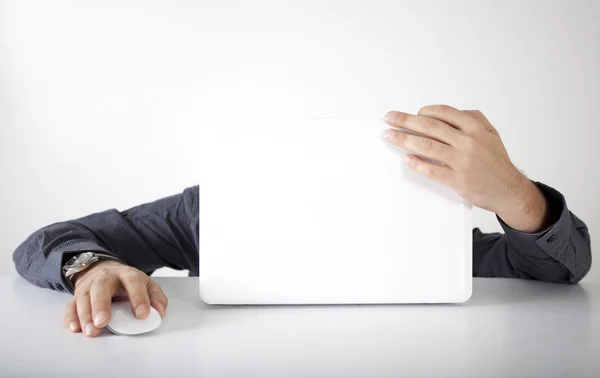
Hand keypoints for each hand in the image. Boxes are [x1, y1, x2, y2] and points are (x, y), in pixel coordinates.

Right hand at [65, 260, 167, 336]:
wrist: (104, 269)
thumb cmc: (127, 282)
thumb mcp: (146, 285)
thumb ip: (156, 298)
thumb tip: (158, 313)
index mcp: (127, 274)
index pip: (133, 282)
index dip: (138, 298)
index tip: (142, 315)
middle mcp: (106, 277)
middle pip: (101, 287)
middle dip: (101, 305)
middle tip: (103, 322)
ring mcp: (89, 285)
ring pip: (83, 297)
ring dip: (85, 315)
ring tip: (91, 330)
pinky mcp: (77, 295)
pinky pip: (71, 305)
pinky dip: (71, 317)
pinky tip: (75, 327)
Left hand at [383, 105, 548, 232]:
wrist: (508, 190)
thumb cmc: (496, 161)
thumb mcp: (491, 133)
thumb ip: (472, 119)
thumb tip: (445, 114)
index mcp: (475, 127)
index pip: (443, 113)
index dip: (422, 111)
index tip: (407, 114)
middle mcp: (468, 141)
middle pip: (429, 126)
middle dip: (405, 121)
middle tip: (389, 118)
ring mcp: (462, 161)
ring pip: (426, 146)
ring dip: (404, 139)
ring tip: (389, 136)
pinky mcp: (457, 180)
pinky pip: (431, 170)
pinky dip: (416, 163)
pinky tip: (406, 158)